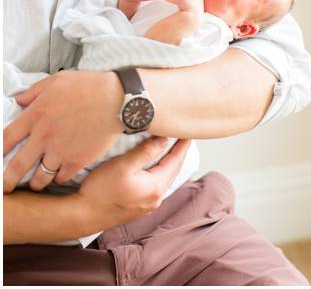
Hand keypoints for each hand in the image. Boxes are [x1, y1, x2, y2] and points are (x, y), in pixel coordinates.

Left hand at [4, 71, 126, 191]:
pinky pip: (62, 177)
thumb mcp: (58, 80)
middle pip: (17, 166)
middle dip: (7, 180)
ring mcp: (61, 150)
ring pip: (40, 176)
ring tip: (34, 185)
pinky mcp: (78, 160)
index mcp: (35, 115)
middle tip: (5, 187)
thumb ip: (35, 91)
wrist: (121, 99)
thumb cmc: (91, 86)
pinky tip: (59, 177)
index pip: (5, 139)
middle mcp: (43, 136)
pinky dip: (59, 179)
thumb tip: (19, 100)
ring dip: (35, 183)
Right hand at [75, 137, 191, 229]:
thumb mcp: (123, 165)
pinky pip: (154, 187)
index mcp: (156, 187)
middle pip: (172, 171)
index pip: (176, 161)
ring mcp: (147, 205)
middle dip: (177, 154)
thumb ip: (145, 152)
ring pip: (163, 179)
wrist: (82, 216)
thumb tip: (164, 140)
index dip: (182, 146)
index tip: (188, 133)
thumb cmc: (100, 191)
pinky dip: (157, 174)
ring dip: (168, 164)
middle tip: (181, 139)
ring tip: (170, 151)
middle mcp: (156, 198)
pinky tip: (154, 170)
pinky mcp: (138, 208)